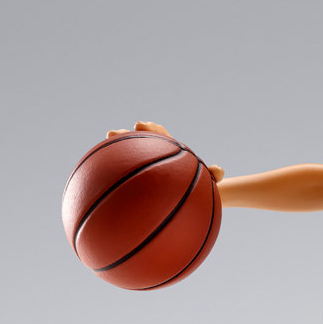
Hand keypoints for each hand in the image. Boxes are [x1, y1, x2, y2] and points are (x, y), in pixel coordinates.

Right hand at [105, 121, 223, 181]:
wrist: (198, 197)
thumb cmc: (205, 186)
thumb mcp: (211, 181)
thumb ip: (214, 175)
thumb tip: (219, 170)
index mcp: (170, 150)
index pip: (160, 135)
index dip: (150, 130)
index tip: (140, 127)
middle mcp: (156, 155)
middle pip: (138, 143)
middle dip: (124, 137)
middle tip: (112, 134)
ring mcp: (147, 167)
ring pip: (129, 157)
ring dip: (116, 152)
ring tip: (104, 149)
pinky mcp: (142, 182)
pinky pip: (129, 178)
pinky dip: (117, 178)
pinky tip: (103, 184)